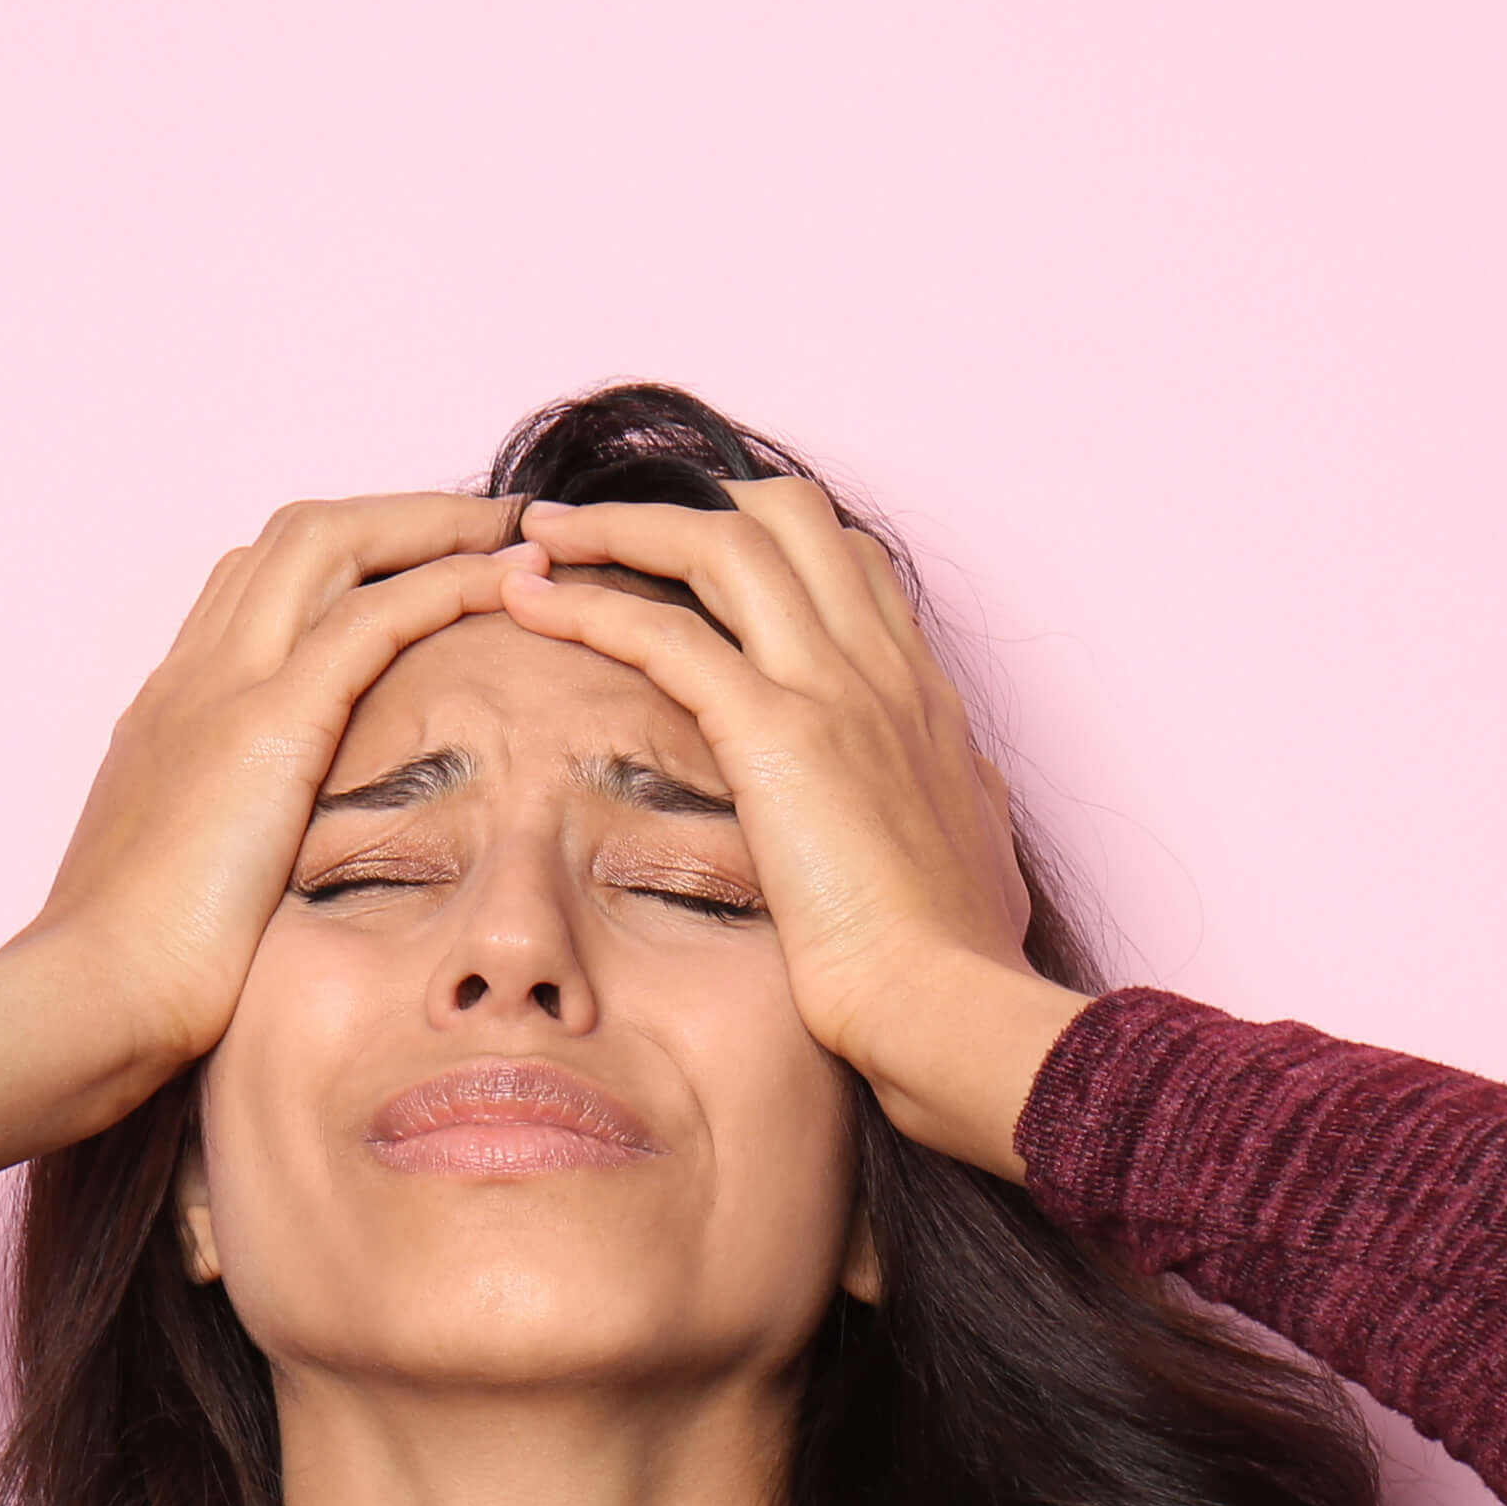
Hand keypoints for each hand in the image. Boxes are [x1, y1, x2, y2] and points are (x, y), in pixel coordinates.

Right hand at [26, 492, 525, 1061]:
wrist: (92, 995)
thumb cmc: (142, 973)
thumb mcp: (198, 881)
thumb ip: (238, 847)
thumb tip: (287, 876)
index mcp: (178, 709)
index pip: (262, 585)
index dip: (352, 560)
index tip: (430, 569)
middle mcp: (194, 675)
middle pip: (299, 536)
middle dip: (402, 517)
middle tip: (493, 523)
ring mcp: (222, 687)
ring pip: (329, 543)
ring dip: (431, 526)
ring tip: (517, 531)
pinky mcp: (264, 726)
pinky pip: (369, 619)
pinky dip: (443, 583)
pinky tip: (508, 580)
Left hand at [496, 483, 1077, 1164]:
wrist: (949, 1003)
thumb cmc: (953, 964)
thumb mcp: (976, 853)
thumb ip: (957, 798)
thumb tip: (959, 787)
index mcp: (923, 697)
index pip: (849, 564)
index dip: (772, 542)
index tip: (701, 563)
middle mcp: (881, 667)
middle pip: (789, 515)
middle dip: (692, 502)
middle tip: (608, 527)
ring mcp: (833, 687)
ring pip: (721, 542)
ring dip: (621, 526)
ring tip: (545, 533)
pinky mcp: (777, 730)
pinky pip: (663, 630)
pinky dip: (587, 601)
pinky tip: (530, 601)